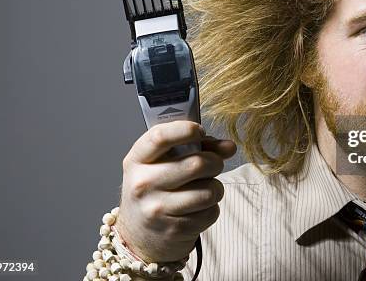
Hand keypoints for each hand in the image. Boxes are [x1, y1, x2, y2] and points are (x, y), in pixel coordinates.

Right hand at [116, 120, 236, 262]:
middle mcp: (143, 184)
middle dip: (215, 162)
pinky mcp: (174, 230)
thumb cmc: (155, 190)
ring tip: (205, 188)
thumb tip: (229, 146)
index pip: (160, 137)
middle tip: (213, 164)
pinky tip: (198, 208)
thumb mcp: (163, 163)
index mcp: (137, 160)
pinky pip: (210, 212)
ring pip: (209, 191)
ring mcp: (157, 209)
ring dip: (216, 188)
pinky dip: (211, 208)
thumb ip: (195, 148)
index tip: (199, 131)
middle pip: (196, 164)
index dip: (186, 129)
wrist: (138, 236)